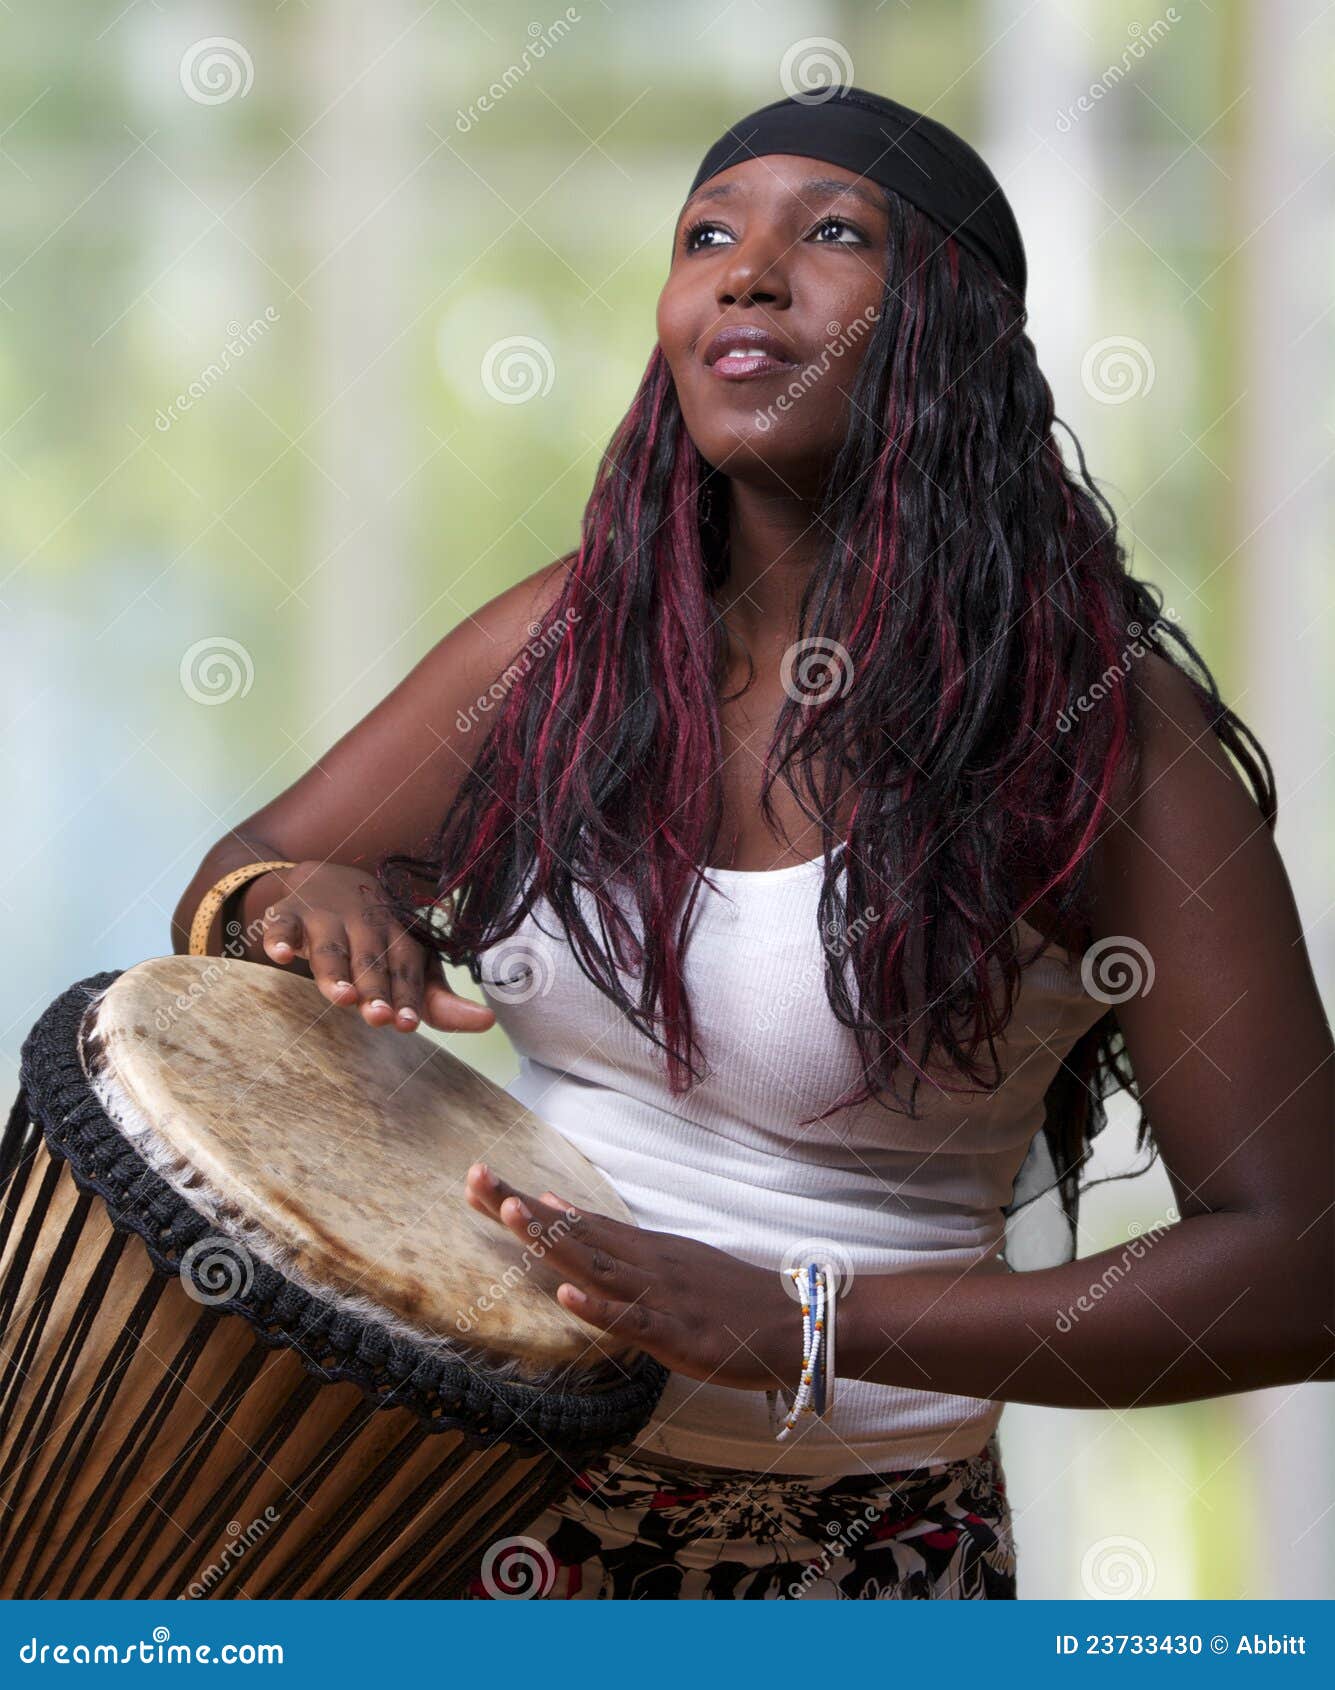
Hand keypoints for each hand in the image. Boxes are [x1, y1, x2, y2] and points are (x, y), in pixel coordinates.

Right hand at [253, 860, 495, 1035]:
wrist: (325, 879)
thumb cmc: (376, 936)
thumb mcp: (407, 964)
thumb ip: (436, 999)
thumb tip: (487, 1022)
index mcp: (399, 934)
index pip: (407, 967)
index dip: (409, 995)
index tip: (409, 1023)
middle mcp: (366, 922)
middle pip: (371, 960)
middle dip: (376, 988)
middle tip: (379, 1018)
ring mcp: (327, 916)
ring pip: (330, 947)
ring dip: (334, 973)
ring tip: (342, 997)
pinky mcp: (290, 913)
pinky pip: (282, 924)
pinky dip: (278, 936)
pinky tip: (277, 953)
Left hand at [464, 1163, 795, 1391]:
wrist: (793, 1321)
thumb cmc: (725, 1296)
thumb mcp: (663, 1258)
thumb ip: (608, 1238)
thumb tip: (554, 1207)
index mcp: (638, 1248)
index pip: (569, 1219)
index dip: (521, 1201)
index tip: (476, 1177)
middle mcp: (643, 1263)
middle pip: (572, 1233)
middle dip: (521, 1209)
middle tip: (475, 1179)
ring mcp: (659, 1296)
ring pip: (596, 1265)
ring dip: (553, 1241)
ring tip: (512, 1215)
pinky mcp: (676, 1334)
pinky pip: (631, 1320)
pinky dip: (598, 1307)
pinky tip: (567, 1295)